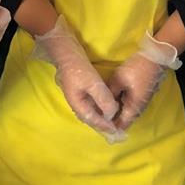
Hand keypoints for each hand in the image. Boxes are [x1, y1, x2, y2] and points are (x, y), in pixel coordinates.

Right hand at [33, 15, 122, 138]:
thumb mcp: (93, 84)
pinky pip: (92, 104)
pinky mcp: (81, 90)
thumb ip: (103, 100)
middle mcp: (77, 103)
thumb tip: (111, 114)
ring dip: (102, 117)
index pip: (93, 121)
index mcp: (77, 105)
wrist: (66, 52)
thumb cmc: (78, 68)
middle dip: (104, 125)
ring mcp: (78, 97)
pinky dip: (100, 108)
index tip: (117, 132)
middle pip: (91, 118)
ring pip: (92, 112)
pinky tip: (108, 107)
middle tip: (118, 131)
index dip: (105, 126)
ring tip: (115, 121)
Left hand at [108, 32, 181, 130]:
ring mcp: (141, 101)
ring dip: (116, 111)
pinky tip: (112, 98)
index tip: (99, 128)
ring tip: (101, 109)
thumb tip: (102, 104)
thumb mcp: (119, 79)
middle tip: (97, 117)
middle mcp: (139, 108)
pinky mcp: (141, 93)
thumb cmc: (137, 69)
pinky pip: (129, 103)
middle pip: (124, 119)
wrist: (155, 58)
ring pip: (126, 110)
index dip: (111, 128)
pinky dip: (120, 104)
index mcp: (134, 107)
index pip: (122, 125)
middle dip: (111, 119)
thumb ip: (110, 92)